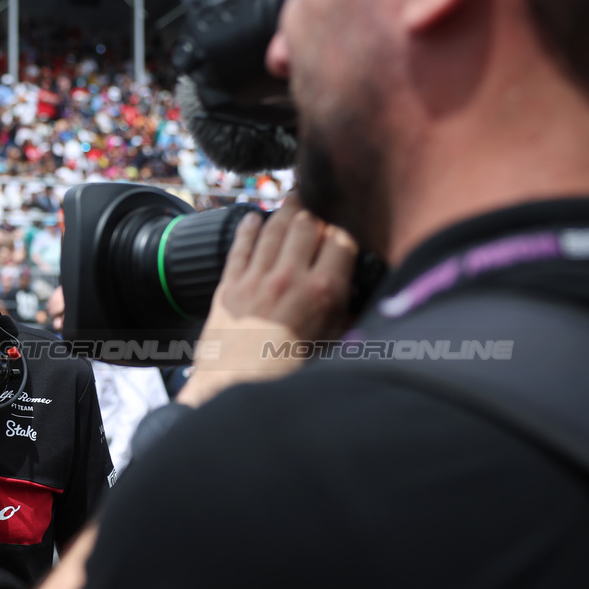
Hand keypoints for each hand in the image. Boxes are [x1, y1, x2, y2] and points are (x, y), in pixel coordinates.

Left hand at [179, 197, 357, 407]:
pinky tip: (253, 217)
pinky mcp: (228, 286)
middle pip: (307, 223)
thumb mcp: (332, 347)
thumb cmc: (289, 376)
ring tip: (293, 198)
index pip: (342, 239)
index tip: (347, 220)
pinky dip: (248, 227)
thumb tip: (360, 295)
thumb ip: (347, 316)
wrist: (235, 392)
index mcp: (323, 292)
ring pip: (273, 228)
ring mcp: (255, 279)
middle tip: (320, 197)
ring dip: (285, 210)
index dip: (346, 227)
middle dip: (315, 208)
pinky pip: (240, 246)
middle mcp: (289, 277)